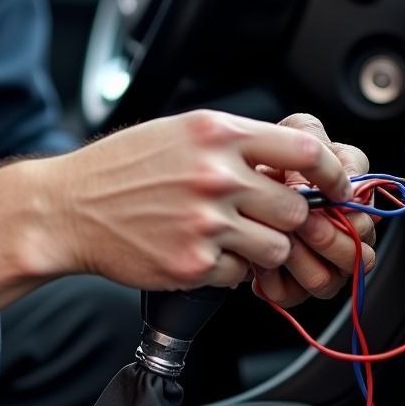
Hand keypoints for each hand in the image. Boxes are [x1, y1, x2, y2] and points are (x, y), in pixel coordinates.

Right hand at [0, 110, 350, 313]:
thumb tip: (290, 157)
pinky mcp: (193, 263)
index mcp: (217, 134)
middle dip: (288, 217)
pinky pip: (240, 274)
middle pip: (296, 207)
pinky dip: (228, 268)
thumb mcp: (181, 131)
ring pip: (276, 247)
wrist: (68, 207)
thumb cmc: (122, 167)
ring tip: (230, 236)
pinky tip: (200, 250)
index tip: (335, 185)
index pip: (304, 150)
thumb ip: (236, 141)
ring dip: (262, 247)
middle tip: (265, 217)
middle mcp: (216, 175)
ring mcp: (205, 222)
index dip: (332, 172)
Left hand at [251, 113, 373, 307]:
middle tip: (299, 220)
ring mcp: (319, 263)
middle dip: (326, 238)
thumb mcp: (298, 130)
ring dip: (299, 259)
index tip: (320, 200)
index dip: (347, 216)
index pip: (367, 224)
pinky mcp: (290, 284)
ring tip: (274, 235)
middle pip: (356, 258)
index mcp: (353, 201)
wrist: (232, 179)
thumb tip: (345, 184)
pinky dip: (272, 279)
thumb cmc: (272, 153)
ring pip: (326, 281)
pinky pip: (290, 294)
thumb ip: (323, 143)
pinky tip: (256, 257)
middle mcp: (342, 235)